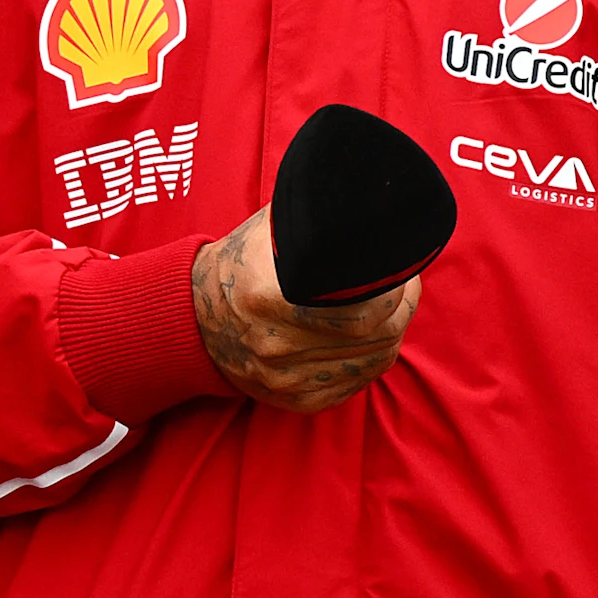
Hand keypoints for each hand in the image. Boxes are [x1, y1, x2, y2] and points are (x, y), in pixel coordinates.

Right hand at [190, 203, 421, 412]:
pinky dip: (370, 361)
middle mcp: (275, 345)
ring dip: (392, 333)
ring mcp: (283, 379)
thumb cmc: (243, 260)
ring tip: (390, 306)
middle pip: (376, 337)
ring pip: (372, 363)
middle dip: (401, 307)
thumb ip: (320, 216)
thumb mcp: (275, 227)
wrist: (194, 312)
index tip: (402, 266)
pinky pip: (353, 386)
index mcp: (268, 296)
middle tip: (403, 282)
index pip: (364, 309)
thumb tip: (371, 199)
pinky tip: (369, 338)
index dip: (396, 288)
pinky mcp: (292, 399)